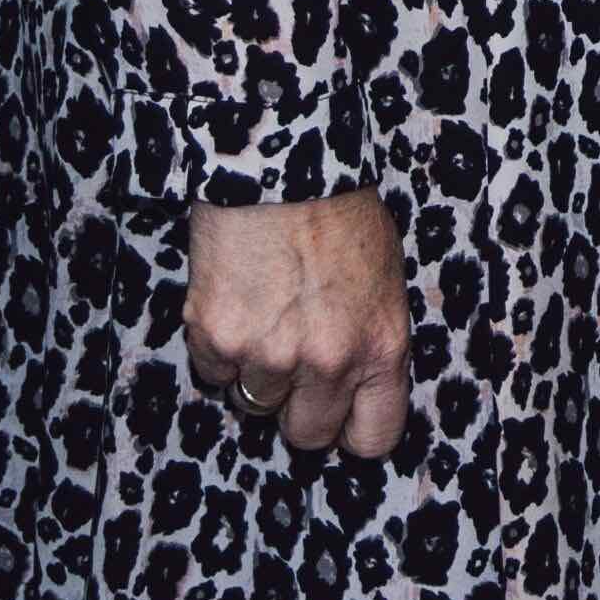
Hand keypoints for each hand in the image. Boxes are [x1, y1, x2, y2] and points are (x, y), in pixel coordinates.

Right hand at [185, 192, 412, 457]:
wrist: (283, 162)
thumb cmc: (339, 212)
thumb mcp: (385, 280)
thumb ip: (371, 340)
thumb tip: (352, 385)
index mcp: (381, 348)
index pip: (374, 437)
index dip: (352, 430)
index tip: (340, 414)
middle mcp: (329, 362)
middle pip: (306, 434)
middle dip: (298, 407)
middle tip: (292, 363)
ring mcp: (270, 354)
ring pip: (255, 403)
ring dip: (256, 371)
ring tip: (264, 315)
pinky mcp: (218, 337)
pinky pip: (214, 372)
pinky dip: (219, 346)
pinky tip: (234, 300)